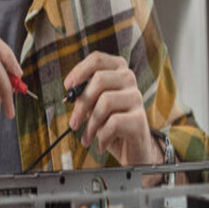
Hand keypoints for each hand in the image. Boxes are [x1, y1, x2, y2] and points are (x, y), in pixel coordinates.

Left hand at [65, 51, 155, 166]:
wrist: (131, 148)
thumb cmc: (110, 123)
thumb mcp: (94, 106)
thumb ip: (85, 95)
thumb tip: (72, 92)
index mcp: (117, 70)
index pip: (97, 59)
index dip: (80, 70)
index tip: (68, 86)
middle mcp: (129, 79)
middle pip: (99, 80)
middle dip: (82, 103)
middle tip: (74, 123)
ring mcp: (136, 98)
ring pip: (105, 102)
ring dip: (91, 125)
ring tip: (87, 138)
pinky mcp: (140, 119)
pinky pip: (113, 123)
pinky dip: (102, 137)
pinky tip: (101, 145)